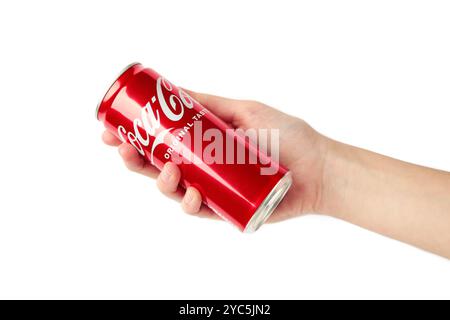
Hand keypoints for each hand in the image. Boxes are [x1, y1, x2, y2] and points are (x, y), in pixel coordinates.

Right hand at [102, 90, 328, 222]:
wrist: (318, 168)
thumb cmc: (287, 136)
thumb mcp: (244, 110)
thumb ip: (210, 102)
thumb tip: (173, 88)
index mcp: (202, 143)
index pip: (161, 141)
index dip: (134, 137)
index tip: (111, 130)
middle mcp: (203, 167)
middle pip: (160, 167)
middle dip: (136, 160)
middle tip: (125, 150)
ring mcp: (213, 189)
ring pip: (174, 190)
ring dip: (162, 183)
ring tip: (168, 171)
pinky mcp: (226, 209)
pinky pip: (200, 210)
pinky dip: (190, 205)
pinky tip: (191, 195)